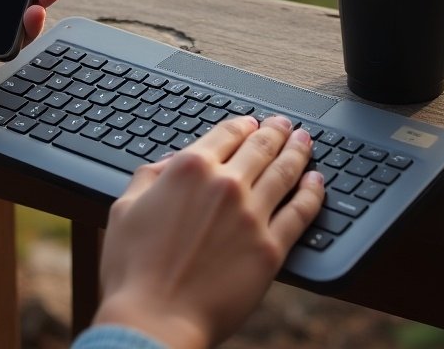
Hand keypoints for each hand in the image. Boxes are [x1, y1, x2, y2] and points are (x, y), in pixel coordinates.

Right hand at [93, 116, 324, 348]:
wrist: (154, 320)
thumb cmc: (133, 270)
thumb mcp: (125, 208)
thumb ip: (149, 177)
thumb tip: (166, 164)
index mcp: (190, 168)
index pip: (226, 134)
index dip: (242, 125)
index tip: (251, 123)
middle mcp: (225, 184)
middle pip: (260, 147)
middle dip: (276, 132)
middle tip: (285, 124)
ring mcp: (252, 215)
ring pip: (285, 172)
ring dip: (298, 152)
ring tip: (306, 141)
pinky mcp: (271, 249)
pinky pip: (300, 213)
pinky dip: (313, 193)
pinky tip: (317, 182)